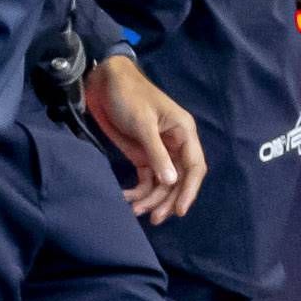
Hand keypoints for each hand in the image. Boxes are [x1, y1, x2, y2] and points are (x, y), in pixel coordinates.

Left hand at [85, 52, 206, 223]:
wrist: (105, 83)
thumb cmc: (129, 96)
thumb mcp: (143, 123)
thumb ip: (156, 153)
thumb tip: (171, 182)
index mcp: (184, 133)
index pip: (194, 167)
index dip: (189, 190)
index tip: (179, 210)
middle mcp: (176, 145)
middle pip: (179, 180)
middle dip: (167, 199)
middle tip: (155, 218)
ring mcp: (159, 151)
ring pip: (162, 183)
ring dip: (151, 199)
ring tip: (136, 211)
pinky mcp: (143, 155)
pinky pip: (147, 179)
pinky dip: (139, 191)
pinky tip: (128, 198)